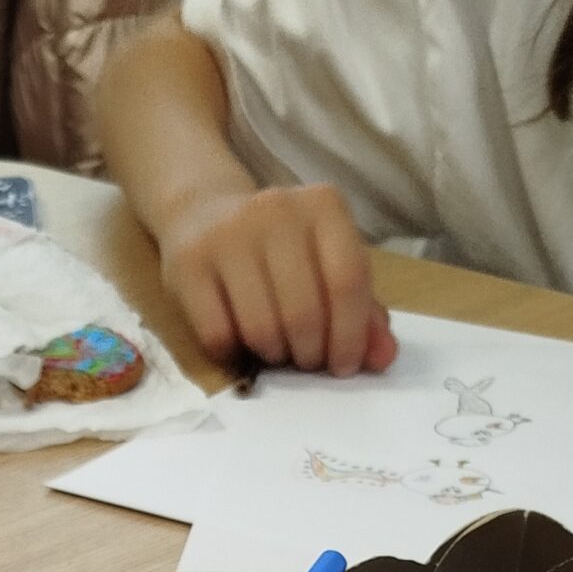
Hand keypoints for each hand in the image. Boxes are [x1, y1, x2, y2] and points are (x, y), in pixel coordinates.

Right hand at [159, 183, 398, 377]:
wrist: (203, 213)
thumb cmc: (279, 250)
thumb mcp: (325, 264)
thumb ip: (360, 310)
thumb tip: (383, 357)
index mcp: (322, 205)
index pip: (347, 280)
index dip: (350, 335)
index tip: (343, 366)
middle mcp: (276, 209)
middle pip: (304, 311)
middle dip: (309, 353)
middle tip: (306, 359)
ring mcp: (228, 234)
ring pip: (261, 328)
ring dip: (273, 355)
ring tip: (275, 346)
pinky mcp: (188, 264)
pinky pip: (218, 335)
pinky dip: (233, 353)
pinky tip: (239, 341)